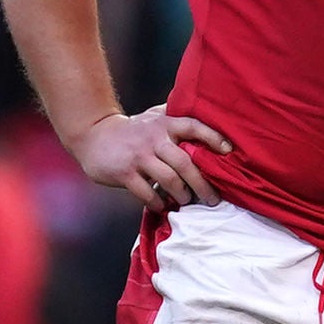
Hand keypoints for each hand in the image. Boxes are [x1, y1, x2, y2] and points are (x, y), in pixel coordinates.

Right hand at [67, 104, 235, 212]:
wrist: (94, 135)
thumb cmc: (133, 130)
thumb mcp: (154, 117)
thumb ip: (176, 118)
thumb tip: (210, 117)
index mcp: (165, 124)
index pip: (194, 126)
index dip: (213, 137)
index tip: (229, 151)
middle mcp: (154, 138)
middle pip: (185, 162)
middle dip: (202, 184)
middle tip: (213, 198)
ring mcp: (139, 156)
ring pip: (169, 180)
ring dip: (182, 195)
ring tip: (186, 201)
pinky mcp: (124, 172)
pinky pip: (147, 193)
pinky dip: (158, 203)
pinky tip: (163, 206)